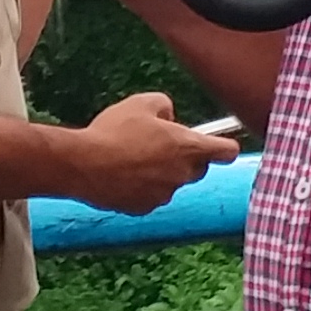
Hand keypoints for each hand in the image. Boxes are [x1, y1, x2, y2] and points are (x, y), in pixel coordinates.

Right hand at [58, 92, 239, 214]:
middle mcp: (182, 174)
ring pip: (172, 182)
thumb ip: (165, 105)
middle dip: (187, 157)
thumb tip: (169, 117)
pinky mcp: (144, 208)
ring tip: (132, 157)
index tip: (219, 144)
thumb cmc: (114, 130)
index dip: (224, 146)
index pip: (227, 151)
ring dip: (161, 172)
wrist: (83, 164)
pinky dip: (142, 186)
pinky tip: (122, 173)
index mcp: (188, 147)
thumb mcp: (142, 102)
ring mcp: (164, 194)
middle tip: (161, 144)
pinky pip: (151, 195)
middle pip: (199, 168)